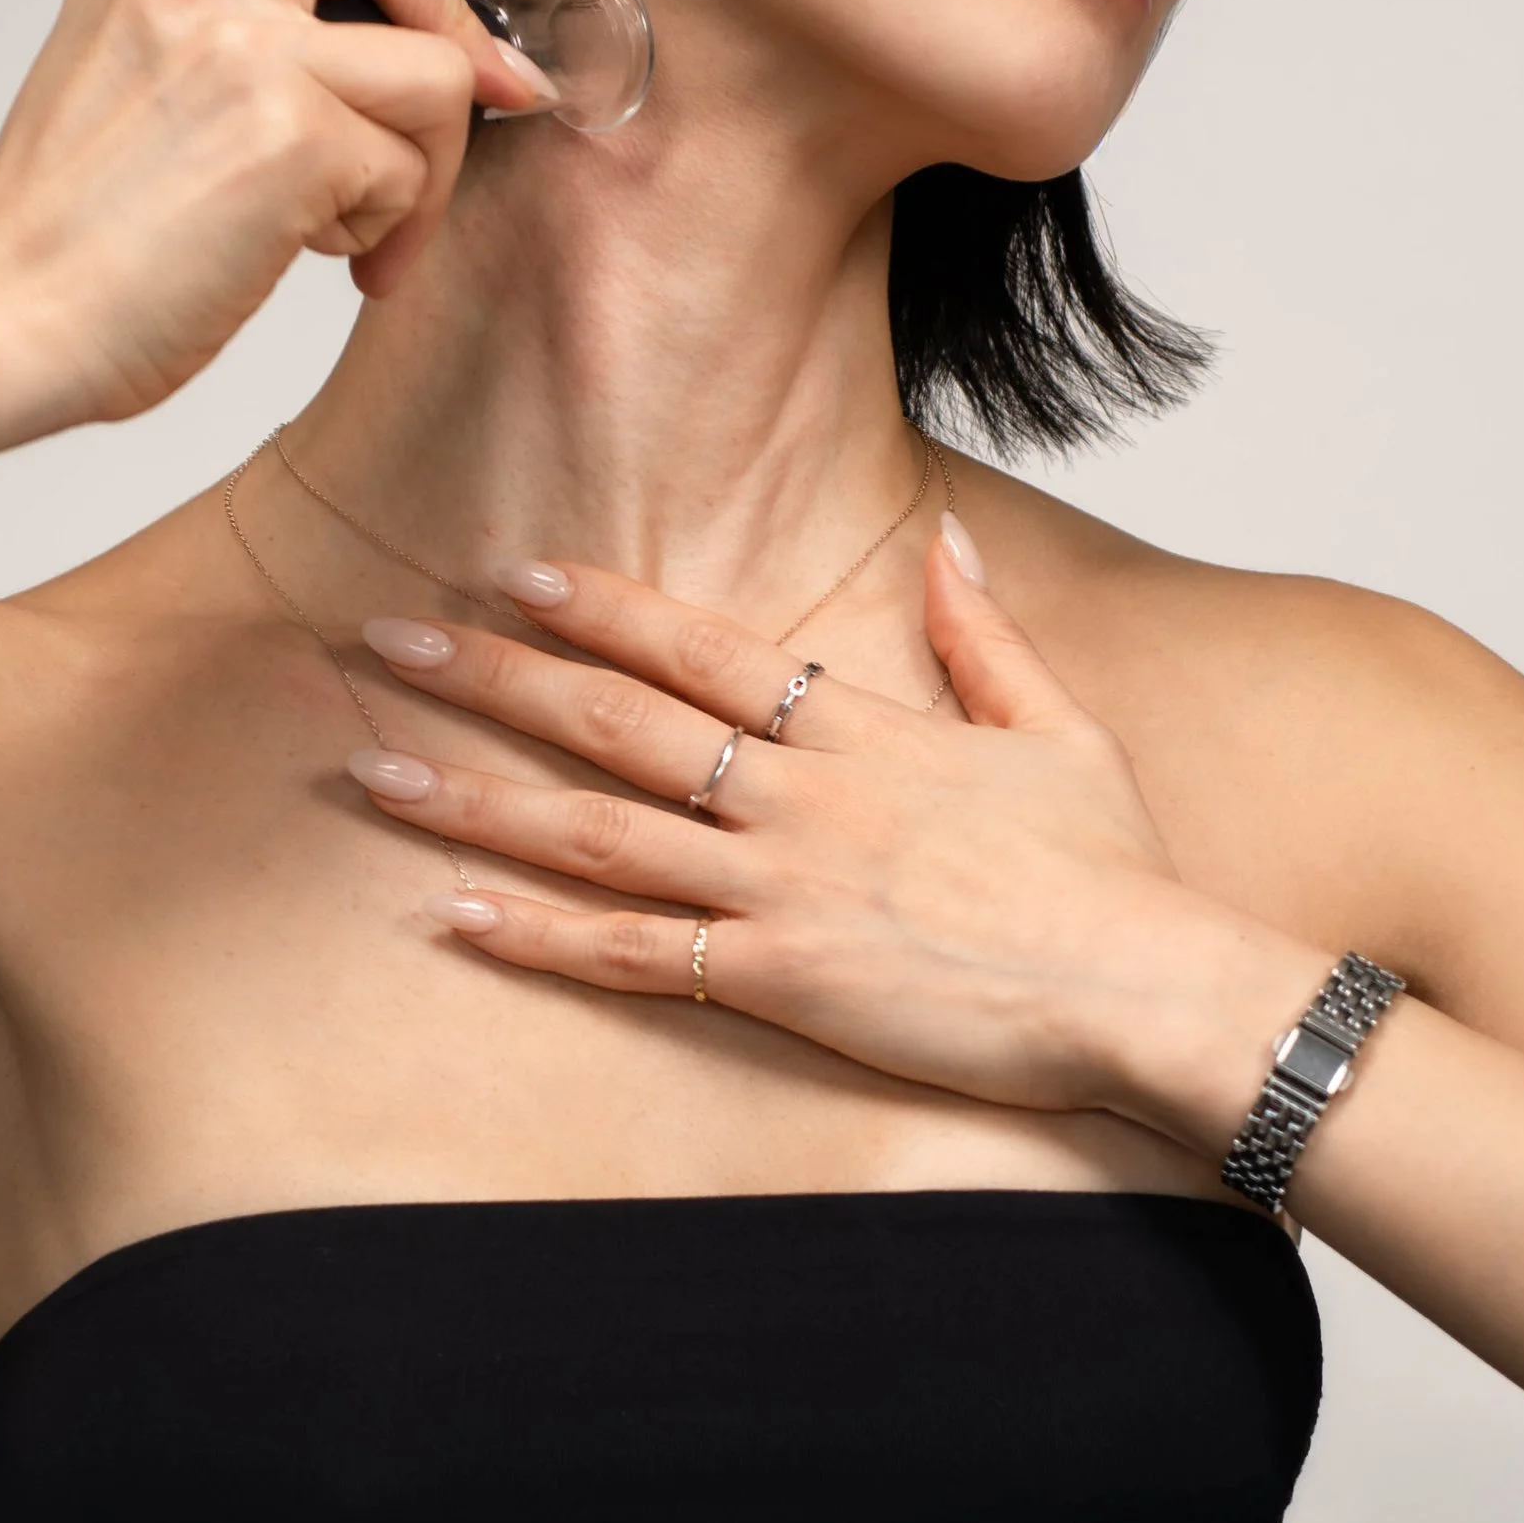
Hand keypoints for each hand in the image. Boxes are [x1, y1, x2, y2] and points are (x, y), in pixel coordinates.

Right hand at [0, 0, 543, 426]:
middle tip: (447, 101)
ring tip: (352, 227)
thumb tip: (365, 35)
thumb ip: (220, 22)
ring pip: (437, 66)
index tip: (386, 19)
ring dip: (423, 162)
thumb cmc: (64, 233)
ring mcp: (250, 49)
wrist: (0, 319)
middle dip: (444, 9)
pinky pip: (411, 169)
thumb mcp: (121, 68)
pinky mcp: (295, 139)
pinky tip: (317, 261)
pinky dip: (388, 230)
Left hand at [345, 517, 1322, 1142]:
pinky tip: (457, 915)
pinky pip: (635, 956)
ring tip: (375, 773)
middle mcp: (800, 797)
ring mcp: (782, 886)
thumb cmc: (1116, 871)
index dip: (602, 608)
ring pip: (598, 832)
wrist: (1149, 984)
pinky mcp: (782, 980)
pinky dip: (540, 937)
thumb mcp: (1059, 727)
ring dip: (479, 798)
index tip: (516, 572)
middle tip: (388, 641)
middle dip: (495, 676)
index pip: (703, 649)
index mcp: (861, 732)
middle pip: (619, 722)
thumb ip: (984, 634)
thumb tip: (947, 538)